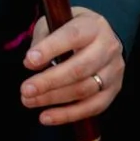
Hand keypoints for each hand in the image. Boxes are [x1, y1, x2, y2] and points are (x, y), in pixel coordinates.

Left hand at [19, 7, 122, 125]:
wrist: (100, 39)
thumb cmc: (71, 31)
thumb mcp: (55, 24)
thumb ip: (42, 39)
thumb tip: (32, 64)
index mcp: (93, 26)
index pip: (72, 36)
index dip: (50, 49)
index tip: (28, 61)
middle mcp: (108, 48)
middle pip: (79, 68)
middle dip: (49, 81)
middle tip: (26, 89)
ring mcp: (113, 71)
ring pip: (84, 90)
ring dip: (53, 99)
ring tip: (28, 101)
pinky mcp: (114, 90)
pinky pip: (92, 107)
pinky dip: (68, 115)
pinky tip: (46, 117)